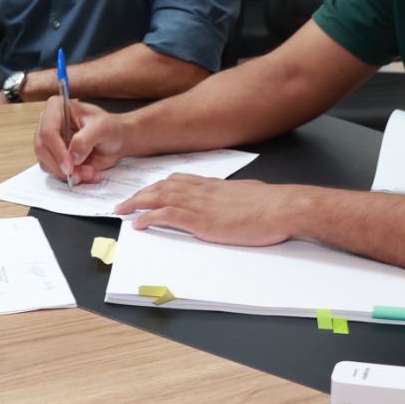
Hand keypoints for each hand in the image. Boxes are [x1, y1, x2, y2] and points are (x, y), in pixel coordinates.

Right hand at [34, 97, 125, 183]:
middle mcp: (49, 123)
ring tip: (89, 173)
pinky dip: (70, 177)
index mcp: (57, 108)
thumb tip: (72, 157)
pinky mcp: (55, 156)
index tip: (70, 166)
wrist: (117, 140)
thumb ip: (86, 140)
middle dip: (61, 166)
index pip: (47, 131)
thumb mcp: (103, 128)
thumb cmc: (111, 128)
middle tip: (79, 176)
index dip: (57, 151)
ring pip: (46, 162)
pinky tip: (86, 174)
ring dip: (67, 174)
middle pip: (42, 149)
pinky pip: (55, 171)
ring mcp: (50, 141)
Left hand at [118, 175, 298, 245]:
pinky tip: (138, 223)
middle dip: (141, 194)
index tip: (148, 190)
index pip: (179, 181)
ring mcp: (200, 205)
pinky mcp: (200, 221)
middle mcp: (202, 191)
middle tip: (126, 202)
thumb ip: (234, 199)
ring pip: (159, 198)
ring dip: (137, 203)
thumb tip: (234, 204)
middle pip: (162, 187)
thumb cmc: (271, 205)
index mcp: (214, 186)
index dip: (159, 185)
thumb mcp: (248, 196)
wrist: (281, 207)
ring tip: (122, 210)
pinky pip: (166, 215)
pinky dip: (149, 217)